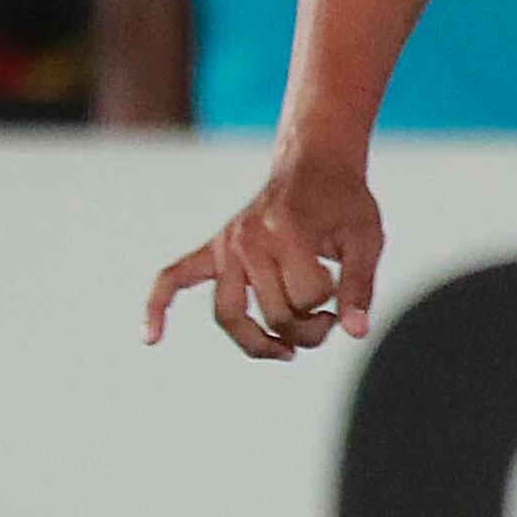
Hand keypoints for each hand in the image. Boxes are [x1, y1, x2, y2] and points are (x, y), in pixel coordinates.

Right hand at [143, 151, 380, 357]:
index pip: (308, 299)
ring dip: (261, 343)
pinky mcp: (213, 249)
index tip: (344, 287)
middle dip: (309, 330)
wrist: (314, 165)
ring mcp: (226, 245)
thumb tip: (356, 333)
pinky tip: (150, 338)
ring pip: (229, 315)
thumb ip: (360, 286)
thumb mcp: (366, 239)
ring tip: (288, 352)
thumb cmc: (343, 203)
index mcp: (287, 232)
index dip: (333, 305)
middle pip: (272, 316)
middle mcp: (249, 239)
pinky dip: (157, 307)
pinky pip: (173, 277)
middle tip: (329, 319)